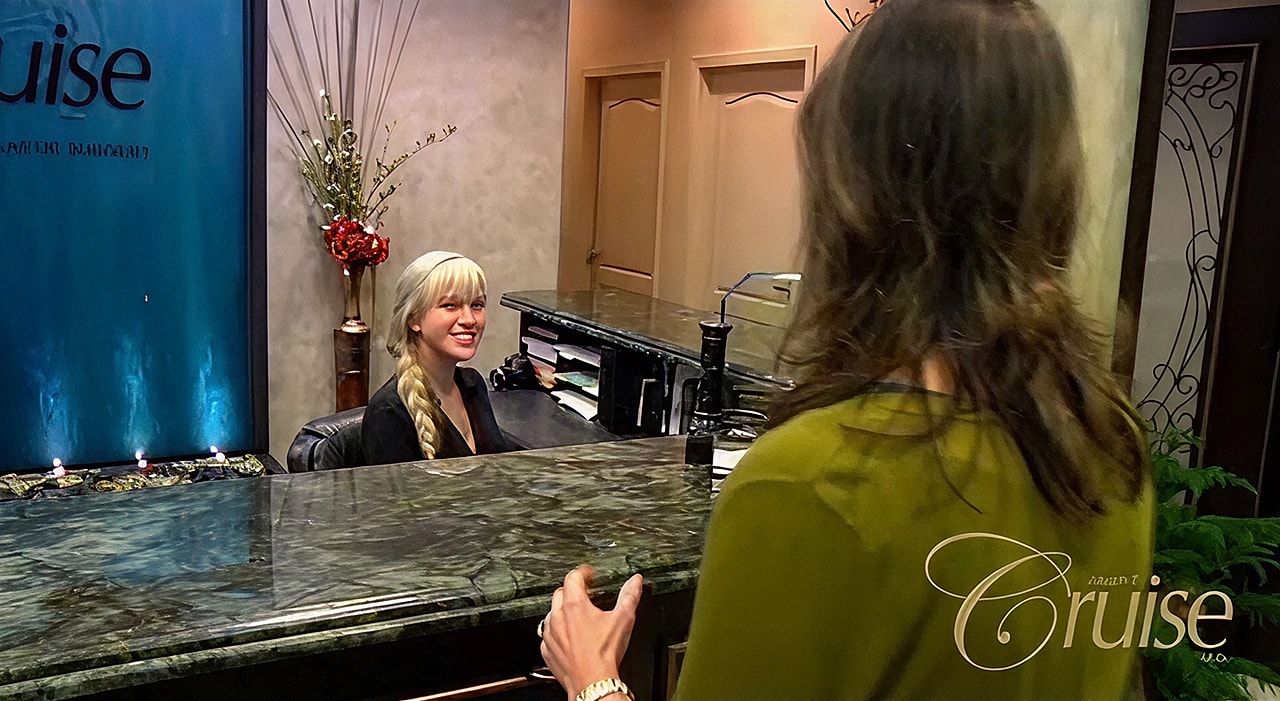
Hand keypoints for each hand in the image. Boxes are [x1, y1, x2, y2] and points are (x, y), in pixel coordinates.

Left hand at [540, 565, 643, 697]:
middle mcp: (557, 617)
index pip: (573, 577)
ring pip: (551, 614)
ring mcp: (550, 634)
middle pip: (560, 592)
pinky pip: (548, 635)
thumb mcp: (623, 619)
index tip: (589, 573)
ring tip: (578, 617)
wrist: (593, 682)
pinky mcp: (547, 650)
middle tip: (585, 593)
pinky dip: (557, 633)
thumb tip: (635, 582)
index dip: (583, 572)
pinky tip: (569, 638)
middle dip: (572, 590)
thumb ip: (629, 596)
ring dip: (562, 611)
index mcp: (574, 605)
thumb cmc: (605, 654)